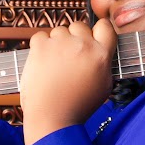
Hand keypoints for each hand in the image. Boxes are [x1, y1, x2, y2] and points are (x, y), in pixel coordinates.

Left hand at [20, 19, 116, 144]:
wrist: (52, 118)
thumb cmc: (77, 106)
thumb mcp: (104, 86)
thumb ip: (105, 64)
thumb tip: (103, 50)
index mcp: (101, 55)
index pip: (105, 26)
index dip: (96, 31)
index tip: (90, 38)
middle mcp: (83, 46)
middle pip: (79, 26)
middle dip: (74, 37)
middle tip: (69, 56)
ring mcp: (61, 44)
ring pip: (59, 31)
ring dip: (56, 43)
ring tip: (54, 64)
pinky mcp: (41, 46)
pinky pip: (41, 36)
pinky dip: (40, 46)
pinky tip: (43, 63)